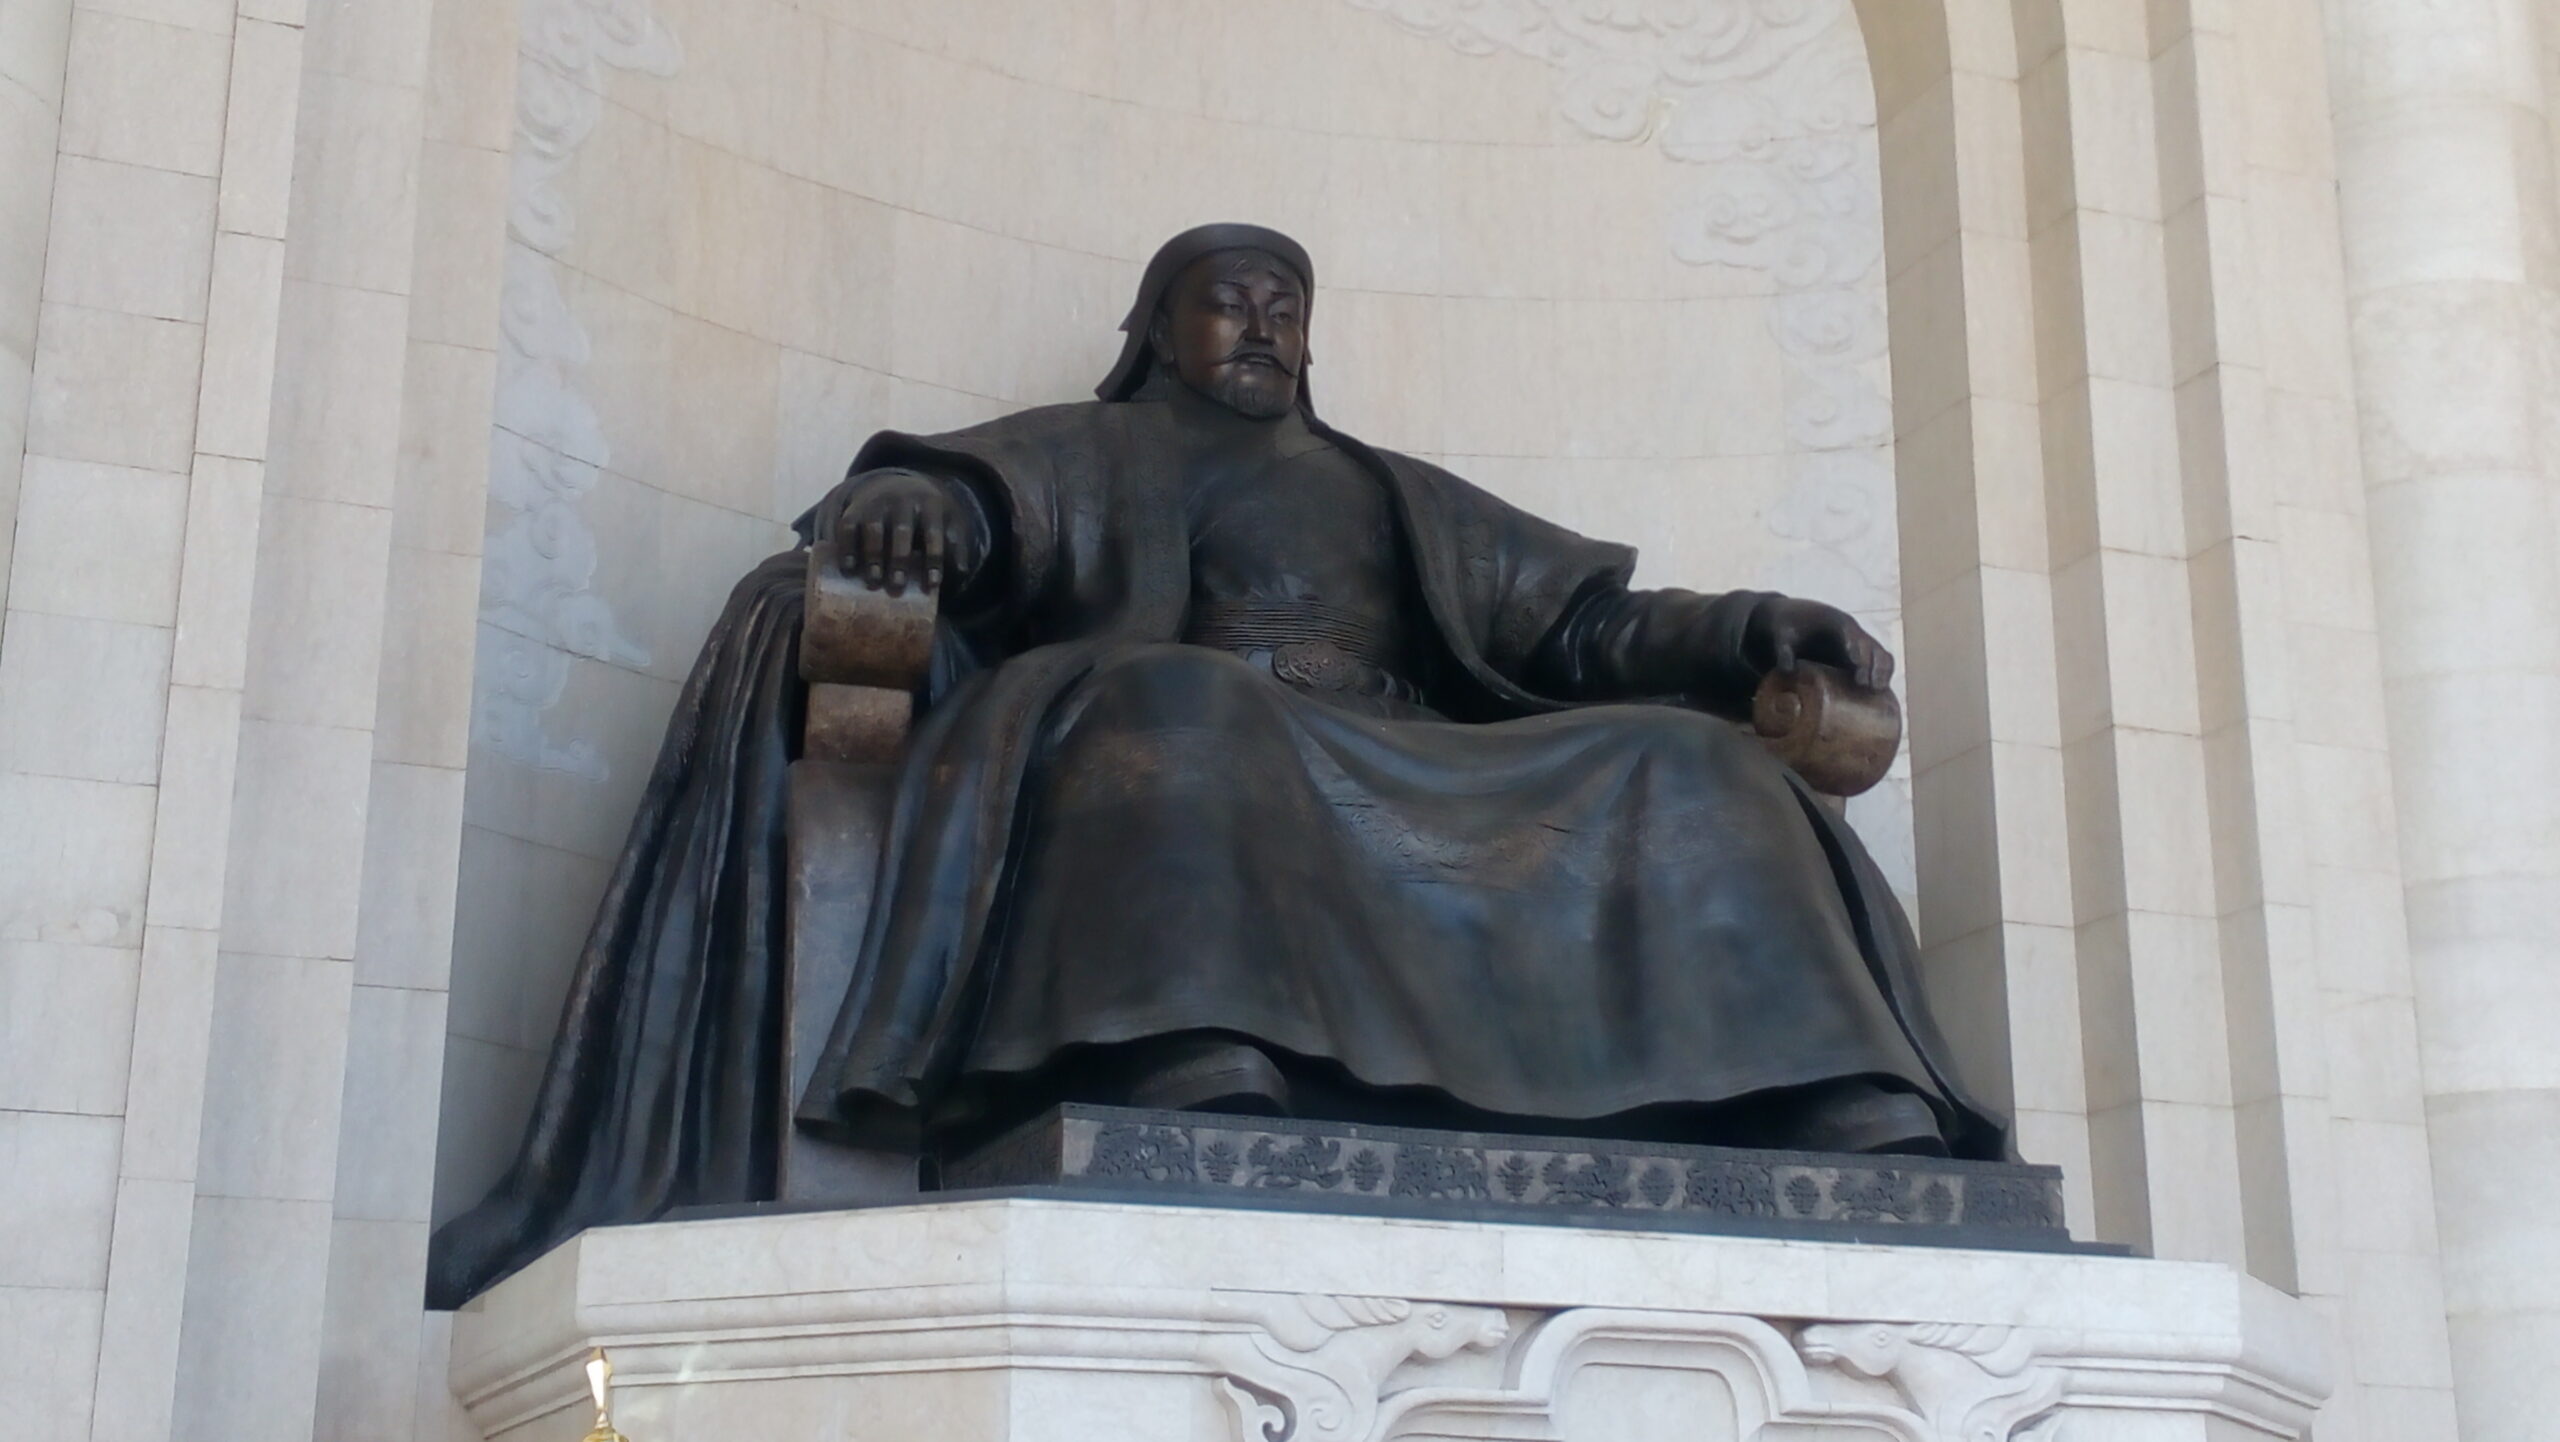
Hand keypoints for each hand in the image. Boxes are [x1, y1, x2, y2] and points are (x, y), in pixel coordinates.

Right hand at [834, 469, 977, 596]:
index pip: (933, 531)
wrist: (896, 486)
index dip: (933, 558)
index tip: (932, 584)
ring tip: (874, 581)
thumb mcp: (946, 522)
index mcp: (930, 504)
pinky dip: (846, 547)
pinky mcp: (854, 509)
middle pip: (901, 530)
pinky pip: (847, 526)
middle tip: (897, 586)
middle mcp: (901, 500)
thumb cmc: (925, 516)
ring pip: (873, 528)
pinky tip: (848, 568)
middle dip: (899, 558)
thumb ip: (955, 546)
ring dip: (873, 555)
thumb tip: (960, 574)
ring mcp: (876, 503)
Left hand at [1744, 596, 1893, 690]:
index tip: (1855, 663)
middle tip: (1865, 685)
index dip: (1855, 648)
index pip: (1850, 633)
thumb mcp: (1783, 636)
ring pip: (1880, 654)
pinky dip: (1884, 675)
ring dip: (1882, 671)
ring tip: (1878, 691)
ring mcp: (1860, 644)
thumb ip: (1784, 650)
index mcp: (1836, 623)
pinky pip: (1880, 663)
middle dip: (1871, 664)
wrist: (1796, 620)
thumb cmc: (1791, 628)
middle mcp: (1853, 632)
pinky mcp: (1861, 656)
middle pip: (1870, 645)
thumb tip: (1786, 669)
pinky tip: (1882, 693)